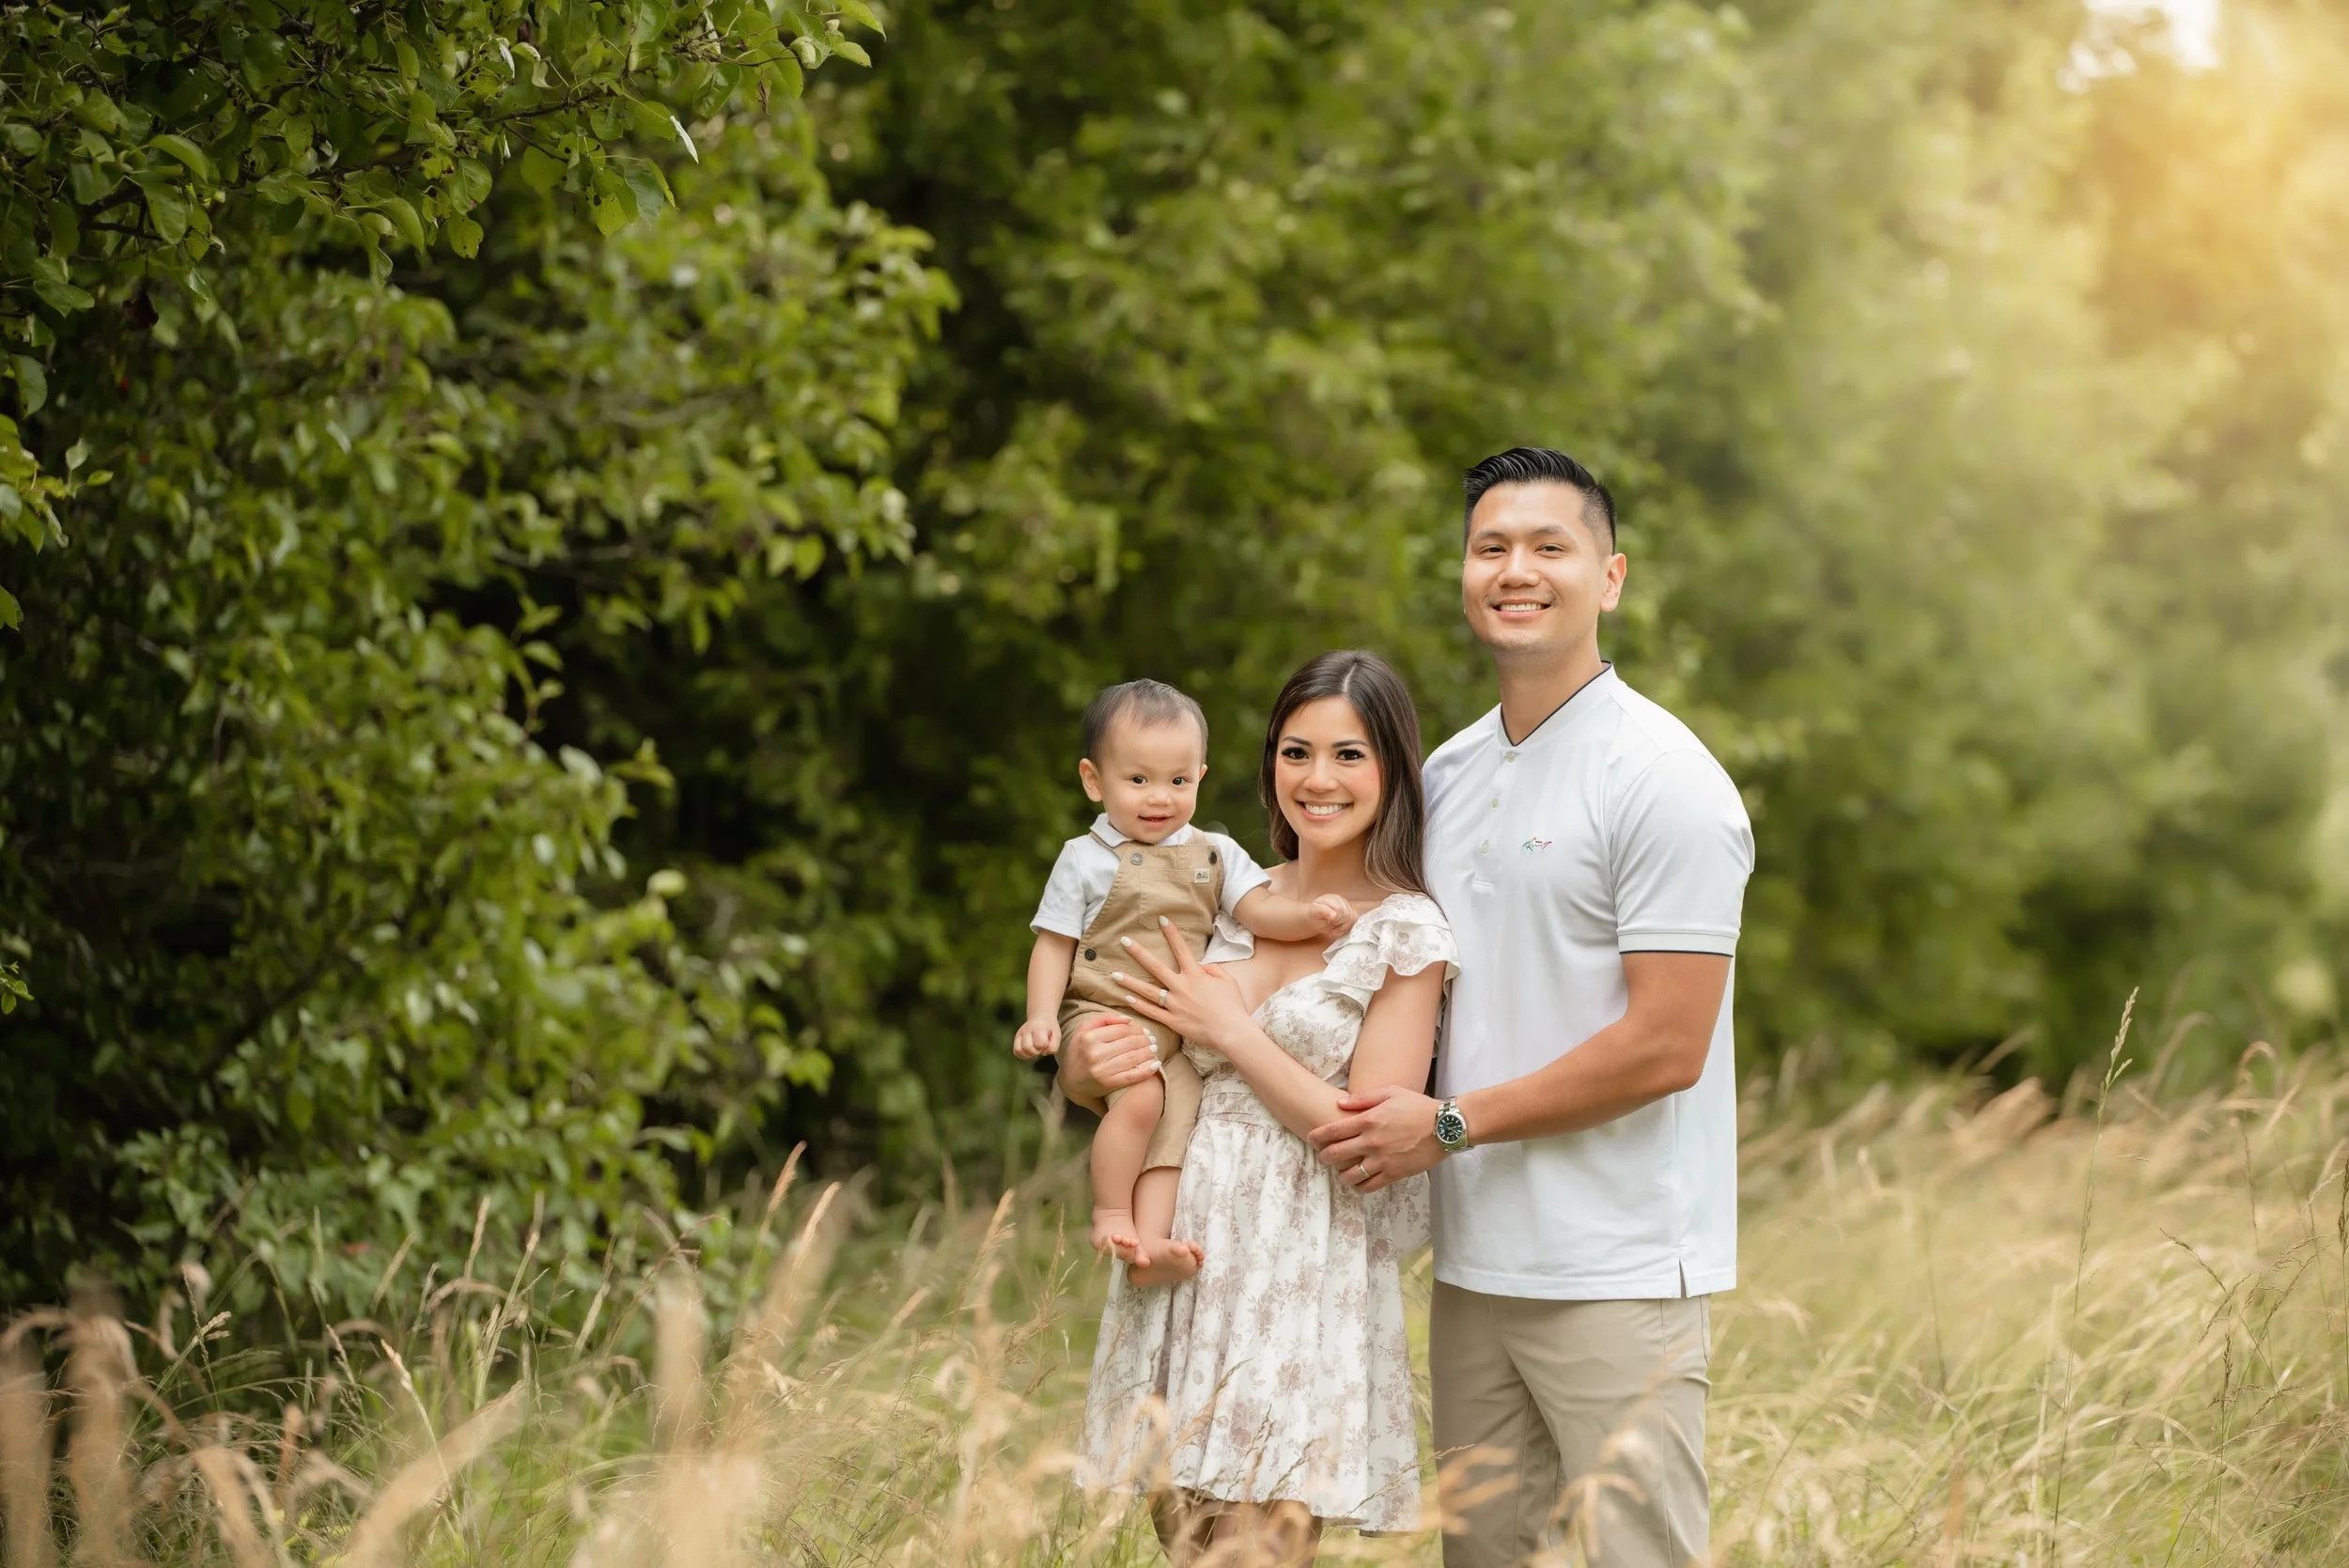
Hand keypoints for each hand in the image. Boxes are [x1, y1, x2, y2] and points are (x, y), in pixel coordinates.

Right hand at [1012, 1016, 1059, 1060]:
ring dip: (1029, 1054)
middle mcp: (1027, 1029)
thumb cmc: (1049, 1029)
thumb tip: (1043, 1053)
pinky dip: (1023, 1055)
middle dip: (1036, 1052)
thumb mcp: (1057, 1035)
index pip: (1040, 1043)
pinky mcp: (1016, 1037)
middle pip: (1027, 1047)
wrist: (1041, 1017)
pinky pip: (1016, 1051)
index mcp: (1039, 1027)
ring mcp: (1020, 1033)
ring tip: (1035, 1049)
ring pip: (1019, 1050)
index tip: (1047, 1042)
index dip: (1045, 1046)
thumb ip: (1053, 1047)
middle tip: (1041, 1047)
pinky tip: (1030, 1051)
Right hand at [1057, 1012, 1159, 1105]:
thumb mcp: (1084, 1031)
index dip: (1136, 1029)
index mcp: (1089, 1038)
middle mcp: (1095, 1053)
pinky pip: (1132, 1075)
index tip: (1144, 1030)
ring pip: (1133, 1057)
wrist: (1069, 1082)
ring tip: (1154, 1049)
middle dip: (1145, 1040)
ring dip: (1148, 1052)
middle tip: (1152, 1039)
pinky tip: (1155, 1065)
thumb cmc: (1079, 1052)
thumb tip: (1128, 1020)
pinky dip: (1147, 1070)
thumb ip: (1104, 1020)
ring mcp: (1102, 1070)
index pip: (1121, 1030)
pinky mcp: (1109, 1083)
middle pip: (1129, 1043)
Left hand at [1110, 917, 1255, 1053]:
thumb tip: (1199, 964)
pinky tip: (1127, 998)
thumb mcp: (1227, 981)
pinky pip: (1152, 1012)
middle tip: (1124, 941)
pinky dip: (1138, 1005)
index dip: (1171, 933)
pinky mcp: (1173, 1021)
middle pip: (1156, 967)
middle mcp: (1182, 987)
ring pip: (1147, 991)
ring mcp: (1175, 1005)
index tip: (1161, 919)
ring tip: (1114, 974)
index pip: (1181, 949)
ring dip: (1130, 981)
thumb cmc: (1233, 1006)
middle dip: (1139, 952)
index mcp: (1196, 976)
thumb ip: (1212, 969)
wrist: (1232, 1032)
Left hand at [1307, 1083, 1447, 1192]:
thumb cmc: (1418, 1107)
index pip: (1332, 1132)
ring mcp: (1382, 1160)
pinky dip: (1358, 1186)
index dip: (1317, 1137)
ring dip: (1340, 1175)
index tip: (1311, 1139)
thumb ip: (1363, 1098)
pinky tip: (1357, 1182)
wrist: (1445, 1127)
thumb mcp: (1391, 1092)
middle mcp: (1371, 1142)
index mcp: (1368, 1121)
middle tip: (1323, 1157)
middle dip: (1323, 1157)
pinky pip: (1368, 1186)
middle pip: (1335, 1155)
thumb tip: (1340, 1104)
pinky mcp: (1393, 1174)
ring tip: (1340, 1172)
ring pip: (1349, 1175)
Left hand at [1309, 893, 1355, 934]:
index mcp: (1332, 898)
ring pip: (1353, 918)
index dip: (1335, 919)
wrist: (1316, 918)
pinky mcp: (1350, 912)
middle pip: (1348, 915)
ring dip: (1343, 926)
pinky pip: (1354, 920)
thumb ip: (1323, 912)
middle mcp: (1341, 900)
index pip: (1340, 910)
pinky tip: (1339, 927)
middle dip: (1339, 923)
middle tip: (1330, 924)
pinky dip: (1347, 926)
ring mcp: (1347, 906)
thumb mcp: (1315, 913)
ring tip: (1334, 926)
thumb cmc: (1315, 915)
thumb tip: (1334, 915)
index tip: (1327, 921)